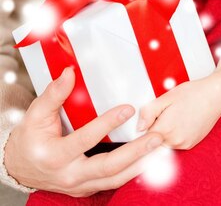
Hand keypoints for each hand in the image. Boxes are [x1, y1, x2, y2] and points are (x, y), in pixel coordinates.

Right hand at [4, 67, 162, 195]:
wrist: (20, 167)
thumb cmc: (30, 138)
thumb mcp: (35, 114)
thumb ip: (53, 94)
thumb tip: (68, 72)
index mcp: (55, 155)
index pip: (85, 140)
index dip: (107, 124)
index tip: (128, 109)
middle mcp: (69, 175)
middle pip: (108, 167)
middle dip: (135, 153)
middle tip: (156, 137)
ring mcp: (80, 185)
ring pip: (115, 179)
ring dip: (140, 164)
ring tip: (160, 148)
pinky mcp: (88, 188)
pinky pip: (114, 182)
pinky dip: (133, 171)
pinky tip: (149, 159)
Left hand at [138, 75, 220, 149]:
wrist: (216, 95)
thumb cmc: (193, 93)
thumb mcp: (166, 97)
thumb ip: (148, 112)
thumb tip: (138, 127)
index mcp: (165, 129)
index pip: (143, 137)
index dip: (144, 125)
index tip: (148, 117)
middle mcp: (174, 141)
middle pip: (153, 141)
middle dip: (154, 128)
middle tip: (164, 112)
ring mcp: (184, 144)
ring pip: (164, 142)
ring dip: (164, 132)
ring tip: (174, 114)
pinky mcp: (191, 144)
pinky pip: (175, 143)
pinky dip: (174, 134)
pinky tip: (181, 120)